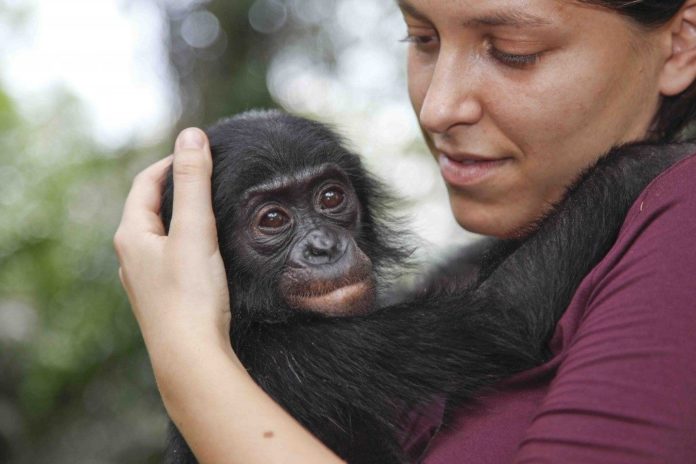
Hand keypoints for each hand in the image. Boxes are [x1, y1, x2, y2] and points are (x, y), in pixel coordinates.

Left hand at [114, 129, 343, 463]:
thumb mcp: (195, 229)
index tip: (198, 154)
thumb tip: (191, 134)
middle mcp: (132, 257)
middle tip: (208, 177)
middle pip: (149, 209)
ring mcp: (146, 280)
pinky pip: (170, 258)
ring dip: (181, 217)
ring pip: (160, 236)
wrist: (191, 357)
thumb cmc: (191, 294)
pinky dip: (187, 243)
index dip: (170, 163)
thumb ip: (194, 181)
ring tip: (211, 210)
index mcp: (132, 235)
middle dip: (176, 189)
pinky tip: (207, 253)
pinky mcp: (163, 299)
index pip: (145, 184)